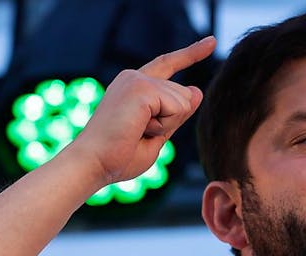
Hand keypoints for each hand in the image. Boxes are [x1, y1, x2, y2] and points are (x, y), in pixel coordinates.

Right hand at [67, 36, 215, 186]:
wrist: (93, 163)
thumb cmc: (118, 157)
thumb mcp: (157, 135)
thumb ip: (176, 114)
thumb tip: (197, 90)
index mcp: (135, 86)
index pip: (168, 64)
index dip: (191, 53)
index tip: (212, 42)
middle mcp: (135, 77)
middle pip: (184, 95)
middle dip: (172, 124)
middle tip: (138, 135)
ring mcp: (137, 79)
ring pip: (183, 102)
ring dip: (166, 126)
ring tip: (136, 132)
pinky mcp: (141, 86)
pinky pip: (177, 107)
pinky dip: (164, 126)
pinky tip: (139, 129)